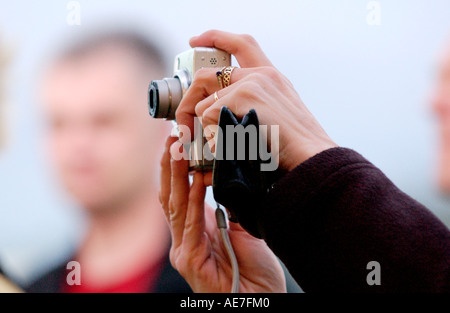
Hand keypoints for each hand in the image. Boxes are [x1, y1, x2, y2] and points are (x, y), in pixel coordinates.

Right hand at [159, 136, 285, 292]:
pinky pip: (190, 225)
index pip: (179, 196)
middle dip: (170, 166)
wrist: (262, 301)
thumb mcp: (241, 230)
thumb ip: (228, 208)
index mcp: (194, 233)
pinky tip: (194, 181)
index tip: (181, 143)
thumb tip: (223, 179)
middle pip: (171, 196)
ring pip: (176, 206)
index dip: (176, 170)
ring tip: (177, 149)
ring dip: (176, 176)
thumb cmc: (255, 271)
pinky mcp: (190, 261)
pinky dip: (192, 201)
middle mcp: (184, 240)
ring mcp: (184, 251)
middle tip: (173, 137)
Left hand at [176, 30, 337, 170]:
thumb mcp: (275, 120)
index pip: (241, 44)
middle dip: (189, 100)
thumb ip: (249, 111)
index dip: (216, 37)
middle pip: (207, 75)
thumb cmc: (293, 148)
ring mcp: (253, 82)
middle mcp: (261, 75)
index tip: (196, 40)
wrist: (311, 156)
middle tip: (184, 124)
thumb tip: (213, 120)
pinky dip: (211, 136)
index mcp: (270, 78)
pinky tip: (228, 148)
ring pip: (205, 103)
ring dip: (203, 129)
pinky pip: (209, 115)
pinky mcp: (246, 95)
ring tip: (217, 148)